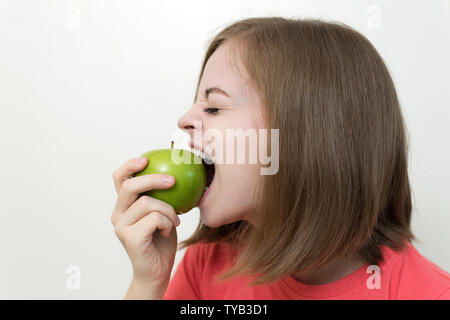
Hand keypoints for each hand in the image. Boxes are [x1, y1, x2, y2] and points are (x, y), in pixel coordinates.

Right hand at [111, 158, 178, 293]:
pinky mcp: (129, 237)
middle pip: (130, 187)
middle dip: (153, 179)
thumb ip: (161, 196)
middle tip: (172, 180)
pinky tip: (168, 230)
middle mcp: (118, 214)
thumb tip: (176, 172)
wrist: (157, 270)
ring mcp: (121, 226)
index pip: (119, 179)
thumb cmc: (162, 239)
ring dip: (168, 210)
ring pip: (147, 203)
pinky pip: (154, 219)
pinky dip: (167, 222)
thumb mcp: (163, 212)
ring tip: (175, 219)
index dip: (129, 166)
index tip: (145, 159)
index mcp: (123, 205)